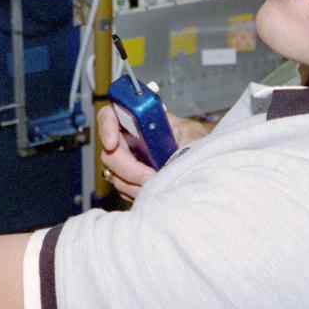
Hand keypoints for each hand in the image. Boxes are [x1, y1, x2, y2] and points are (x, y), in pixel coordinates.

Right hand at [96, 105, 212, 200]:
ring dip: (134, 184)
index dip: (106, 127)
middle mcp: (129, 140)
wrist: (202, 160)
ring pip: (114, 174)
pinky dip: (138, 193)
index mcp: (141, 120)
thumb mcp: (193, 136)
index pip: (111, 115)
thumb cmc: (197, 143)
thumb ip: (181, 141)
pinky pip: (123, 189)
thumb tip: (171, 158)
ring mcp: (127, 161)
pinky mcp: (129, 180)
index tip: (111, 143)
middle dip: (128, 167)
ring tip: (160, 184)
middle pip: (110, 152)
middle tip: (150, 176)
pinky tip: (157, 190)